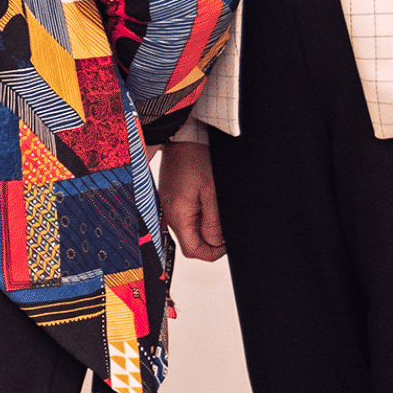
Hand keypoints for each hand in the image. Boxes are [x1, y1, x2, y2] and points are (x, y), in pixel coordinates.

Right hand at [158, 140, 225, 262]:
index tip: (226, 243)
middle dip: (209, 240)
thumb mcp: (212, 194)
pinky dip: (196, 218)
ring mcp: (166, 208)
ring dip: (203, 228)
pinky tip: (205, 204)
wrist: (182, 140)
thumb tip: (216, 244)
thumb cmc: (195, 160)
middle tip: (224, 225)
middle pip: (190, 242)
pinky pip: (183, 219)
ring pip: (187, 232)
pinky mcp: (168, 201)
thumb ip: (213, 223)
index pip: (193, 251)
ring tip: (215, 210)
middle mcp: (167, 214)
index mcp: (177, 215)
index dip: (213, 252)